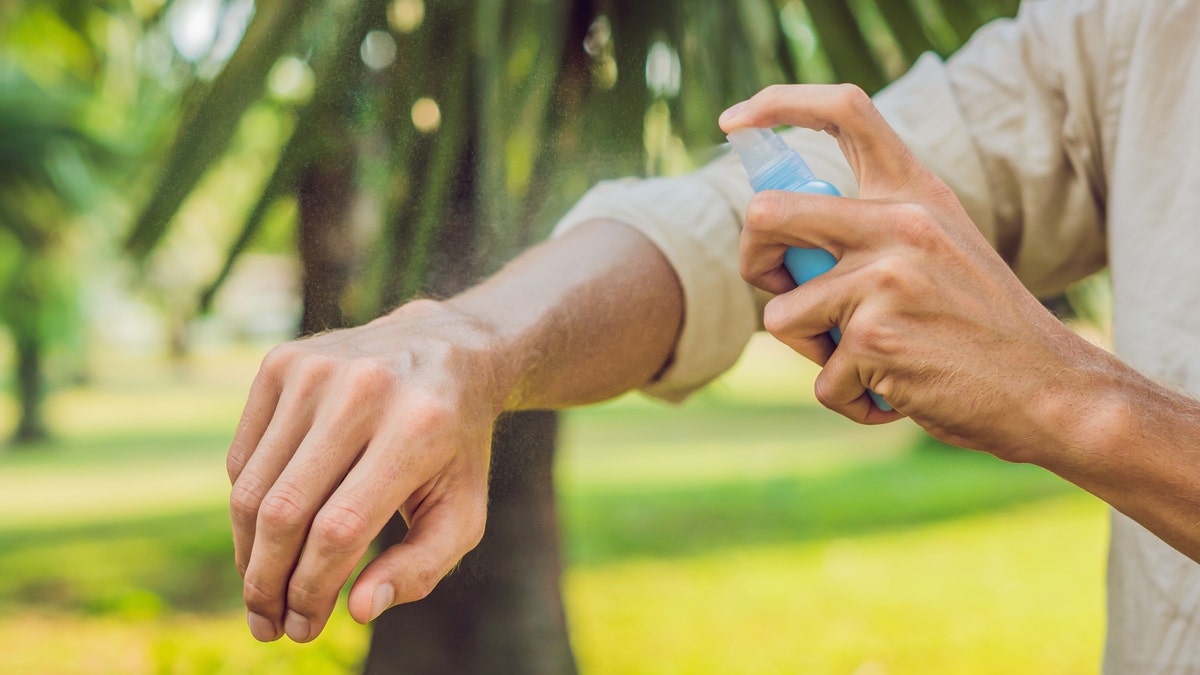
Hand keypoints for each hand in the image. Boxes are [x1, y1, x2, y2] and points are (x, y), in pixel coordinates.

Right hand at [227, 299, 503, 642]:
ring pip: (253, 489)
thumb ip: (421, 567)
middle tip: (269, 625)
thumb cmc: (455, 448)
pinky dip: (249, 507)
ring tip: (261, 593)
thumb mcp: (463, 510)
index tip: (303, 629)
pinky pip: (244, 458)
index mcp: (417, 428)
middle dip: (268, 583)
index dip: (312, 590)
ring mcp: (316, 370)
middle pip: (286, 512)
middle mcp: (363, 390)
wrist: (444, 349)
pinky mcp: (282, 363)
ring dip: (248, 555)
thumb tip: (359, 610)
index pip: (340, 529)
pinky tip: (270, 534)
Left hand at [719, 84, 1104, 459]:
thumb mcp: (940, 248)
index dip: (776, 104)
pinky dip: (850, 399)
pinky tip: (897, 393)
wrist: (1049, 389)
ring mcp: (884, 279)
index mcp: (915, 193)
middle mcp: (899, 223)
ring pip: (781, 316)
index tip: (734, 123)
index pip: (844, 111)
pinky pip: (821, 381)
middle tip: (779, 289)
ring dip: (812, 352)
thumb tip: (776, 235)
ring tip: (868, 361)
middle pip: (767, 215)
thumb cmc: (981, 326)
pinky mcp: (875, 339)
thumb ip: (873, 230)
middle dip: (752, 262)